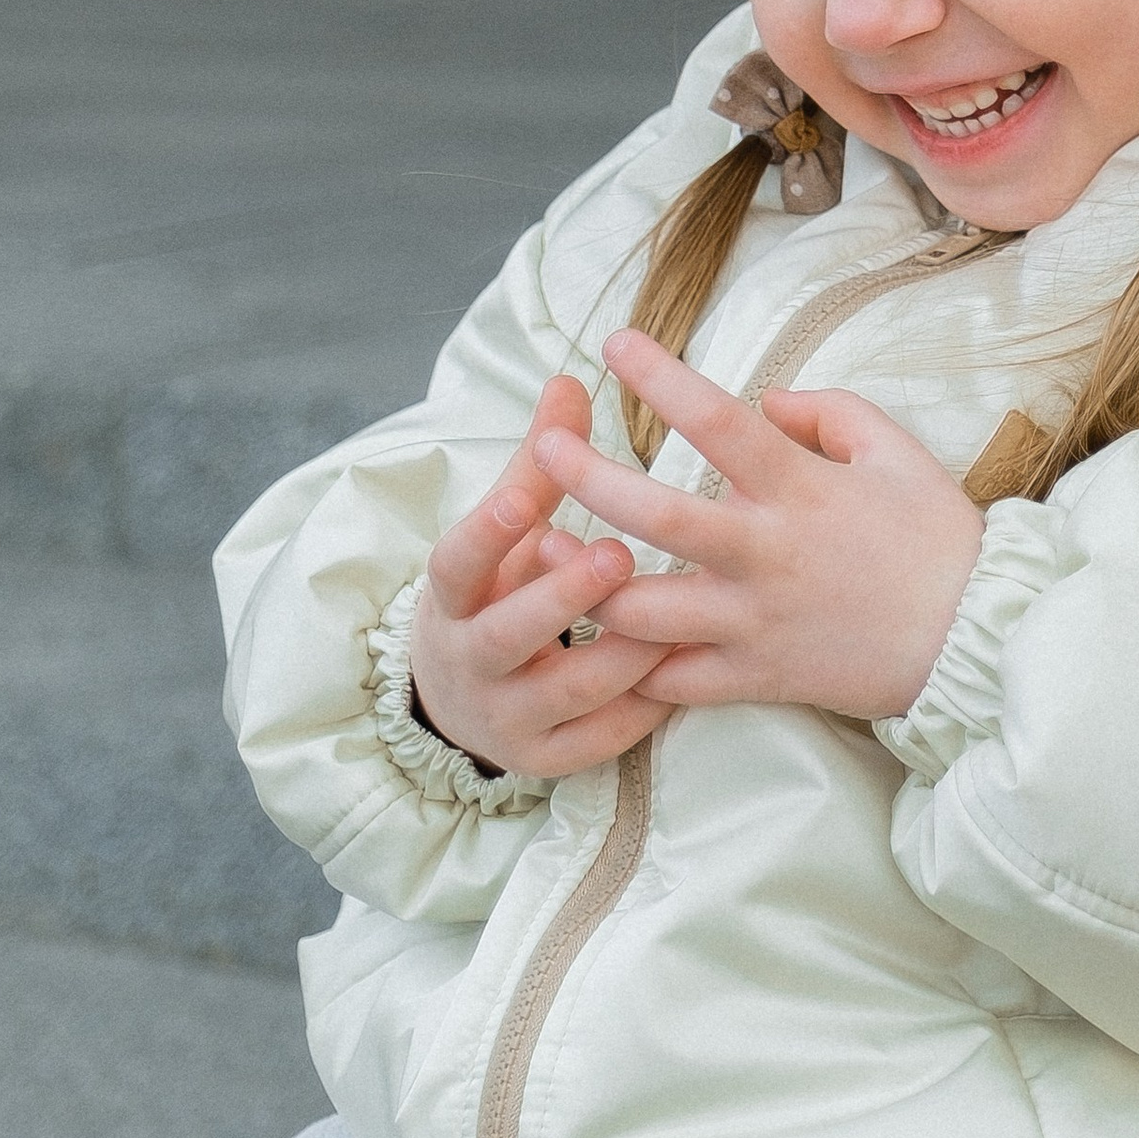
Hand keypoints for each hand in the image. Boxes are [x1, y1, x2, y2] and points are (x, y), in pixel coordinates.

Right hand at [409, 376, 674, 780]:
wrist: (464, 697)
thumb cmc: (499, 588)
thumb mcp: (503, 532)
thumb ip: (539, 461)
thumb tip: (570, 380)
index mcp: (453, 596)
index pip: (458, 563)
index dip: (489, 534)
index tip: (529, 501)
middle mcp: (471, 659)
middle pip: (508, 633)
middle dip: (563, 597)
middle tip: (618, 554)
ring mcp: (508, 716)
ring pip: (567, 690)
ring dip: (622, 651)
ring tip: (673, 616)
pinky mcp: (550, 758)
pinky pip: (602, 736)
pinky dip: (643, 705)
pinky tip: (685, 669)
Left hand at [524, 330, 985, 723]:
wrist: (975, 641)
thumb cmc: (939, 541)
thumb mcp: (896, 451)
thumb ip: (827, 411)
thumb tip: (764, 402)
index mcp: (799, 489)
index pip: (714, 419)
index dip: (658, 375)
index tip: (616, 342)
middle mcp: (764, 555)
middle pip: (651, 514)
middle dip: (585, 478)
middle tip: (543, 448)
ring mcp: (753, 621)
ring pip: (642, 609)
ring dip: (586, 583)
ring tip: (548, 555)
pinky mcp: (755, 677)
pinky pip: (673, 679)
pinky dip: (633, 663)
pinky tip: (603, 639)